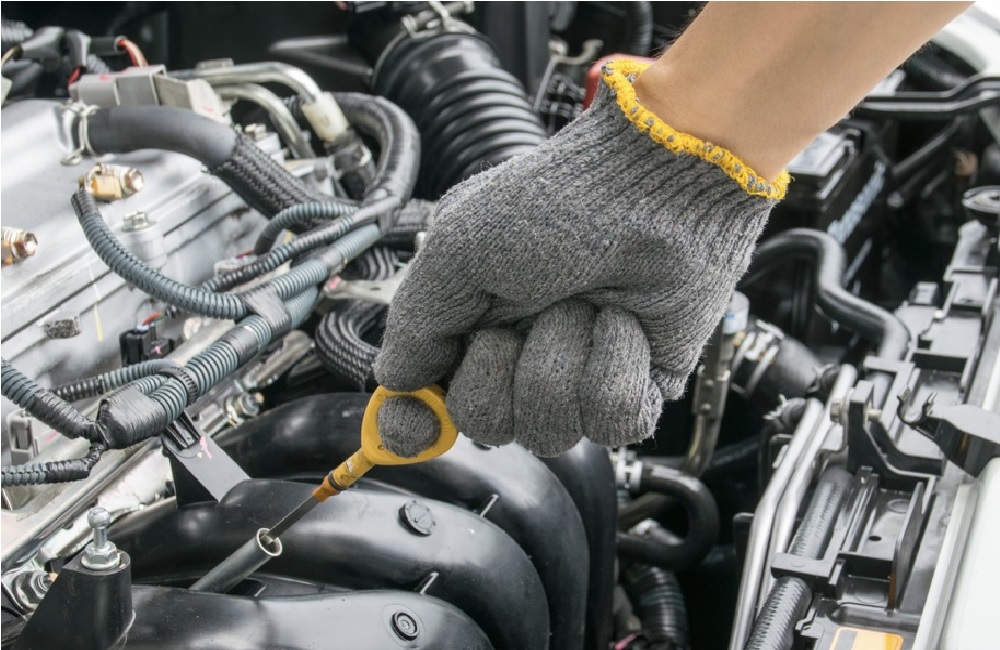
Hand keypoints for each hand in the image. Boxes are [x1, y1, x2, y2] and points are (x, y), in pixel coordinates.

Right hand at [373, 61, 780, 456]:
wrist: (653, 186)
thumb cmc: (557, 202)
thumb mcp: (457, 250)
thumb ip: (416, 324)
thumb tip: (394, 381)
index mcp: (471, 324)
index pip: (428, 404)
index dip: (414, 425)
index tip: (417, 426)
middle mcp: (520, 356)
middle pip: (485, 425)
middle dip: (503, 368)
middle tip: (529, 307)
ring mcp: (578, 376)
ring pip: (549, 431)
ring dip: (562, 358)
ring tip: (584, 301)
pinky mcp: (638, 388)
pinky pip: (611, 424)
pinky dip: (615, 366)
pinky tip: (623, 321)